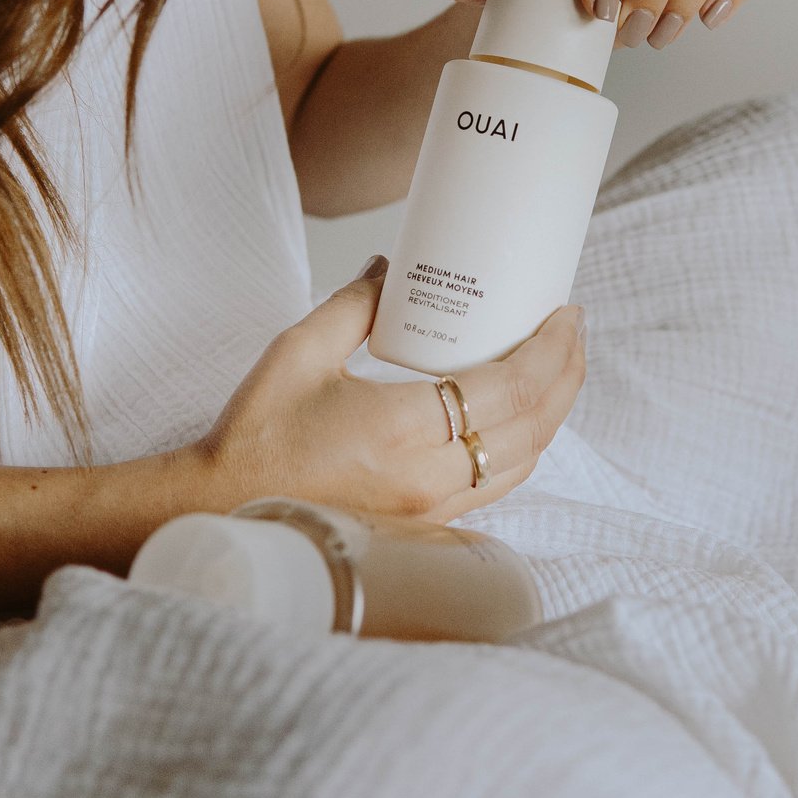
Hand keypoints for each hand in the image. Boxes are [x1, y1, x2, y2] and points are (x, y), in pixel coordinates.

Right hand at [186, 257, 586, 524]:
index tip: (567, 311)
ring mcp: (431, 511)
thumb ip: (356, 306)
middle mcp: (429, 478)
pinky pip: (496, 485)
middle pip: (531, 427)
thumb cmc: (256, 434)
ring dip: (552, 413)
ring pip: (522, 462)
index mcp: (402, 428)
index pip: (509, 389)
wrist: (223, 511)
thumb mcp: (300, 351)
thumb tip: (393, 269)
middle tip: (574, 329)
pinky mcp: (424, 527)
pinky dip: (522, 445)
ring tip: (557, 367)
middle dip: (566, 374)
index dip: (551, 350)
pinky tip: (519, 415)